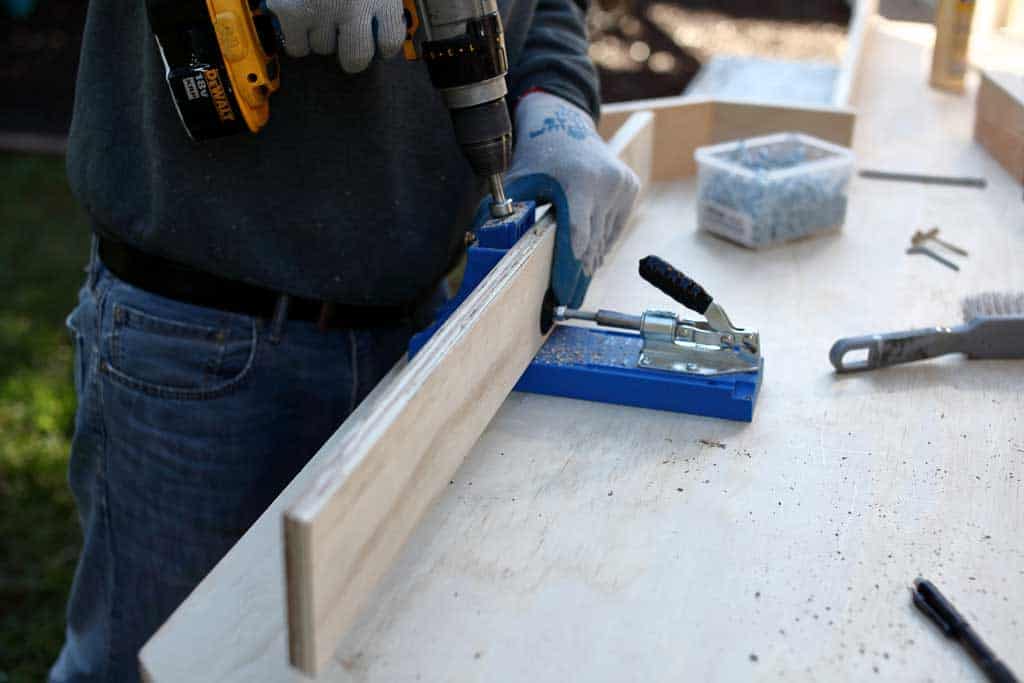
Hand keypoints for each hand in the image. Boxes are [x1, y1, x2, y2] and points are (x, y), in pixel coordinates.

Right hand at [266, 0, 405, 72]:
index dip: (383, 46)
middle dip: (351, 53)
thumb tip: (378, 32)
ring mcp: (320, 9)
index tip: (378, 46)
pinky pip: (297, 46)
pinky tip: (297, 16)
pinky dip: (296, 36)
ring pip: (323, 49)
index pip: (390, 42)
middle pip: (356, 58)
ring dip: (320, 36)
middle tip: (345, 41)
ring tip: (316, 10)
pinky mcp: (290, 11)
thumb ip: (376, 1)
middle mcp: (353, 4)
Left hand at [502, 92, 639, 307]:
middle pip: (592, 243)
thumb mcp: (517, 181)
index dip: (569, 269)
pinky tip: (588, 255)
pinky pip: (614, 228)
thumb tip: (477, 242)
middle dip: (578, 273)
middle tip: (568, 301)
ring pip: (605, 239)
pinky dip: (600, 242)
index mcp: (580, 181)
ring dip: (590, 260)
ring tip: (576, 283)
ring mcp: (623, 186)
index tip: (562, 295)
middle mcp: (607, 184)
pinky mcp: (631, 188)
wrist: (566, 124)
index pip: (577, 236)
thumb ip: (503, 212)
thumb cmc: (537, 156)